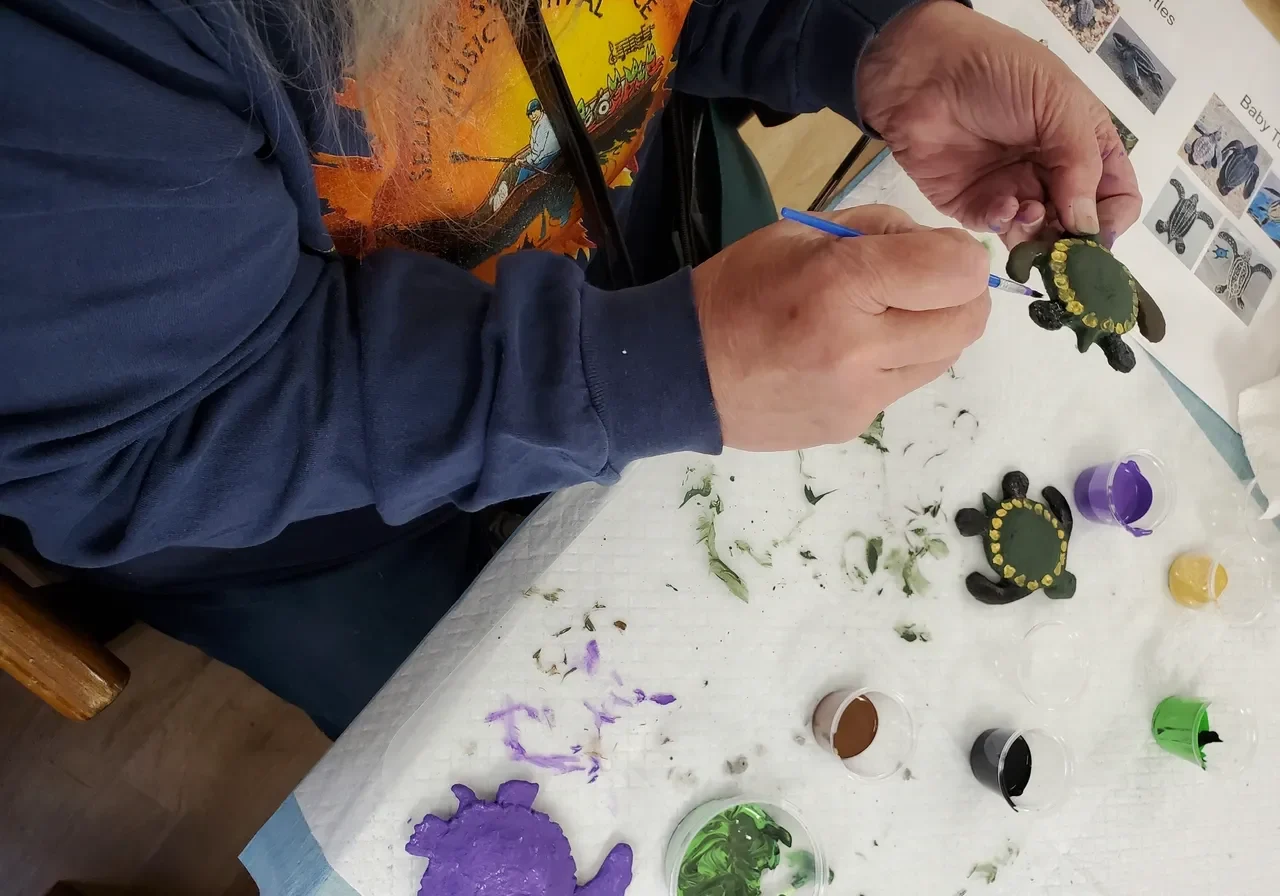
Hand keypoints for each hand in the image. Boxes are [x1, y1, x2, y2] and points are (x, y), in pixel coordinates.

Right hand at [693, 205, 990, 450]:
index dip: (960, 255)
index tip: (935, 253)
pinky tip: (850, 354)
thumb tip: (937, 248)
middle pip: (967, 320)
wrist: (682, 372)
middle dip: (958, 295)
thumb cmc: (738, 290)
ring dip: (932, 331)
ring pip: (945, 357)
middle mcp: (861, 346)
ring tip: (883, 319)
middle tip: (923, 285)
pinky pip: (904, 385)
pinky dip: (895, 362)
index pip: (957, 270)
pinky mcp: (855, 425)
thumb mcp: (800, 234)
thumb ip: (877, 232)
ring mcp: (861, 396)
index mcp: (844, 283)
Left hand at [857, 0, 1141, 247]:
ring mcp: (1011, 189)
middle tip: (1062, 239)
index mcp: (1083, 143)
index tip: (1099, 233)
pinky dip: (1005, 223)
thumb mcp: (1057, 104)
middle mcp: (1051, 171)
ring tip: (1030, 212)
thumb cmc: (1000, 72)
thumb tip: (1088, 225)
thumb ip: (1081, 163)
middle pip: (1075, 223)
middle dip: (1071, 236)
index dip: (1112, 217)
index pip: (1115, 194)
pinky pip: (996, 228)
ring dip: (1038, 233)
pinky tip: (1004, 206)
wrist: (927, 70)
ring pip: (1037, 233)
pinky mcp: (972, 203)